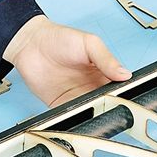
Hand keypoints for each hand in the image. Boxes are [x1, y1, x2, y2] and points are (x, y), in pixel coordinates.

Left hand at [4, 15, 130, 106]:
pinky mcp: (61, 104)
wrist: (30, 43)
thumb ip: (107, 59)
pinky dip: (75, 119)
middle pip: (107, 102)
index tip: (125, 96)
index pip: (118, 87)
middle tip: (110, 105)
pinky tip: (78, 114)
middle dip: (109, 106)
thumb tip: (125, 74)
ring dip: (94, 114)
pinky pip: (72, 117)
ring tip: (94, 109)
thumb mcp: (89, 43)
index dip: (123, 93)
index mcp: (102, 71)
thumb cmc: (59, 38)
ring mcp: (77, 96)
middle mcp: (91, 86)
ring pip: (91, 112)